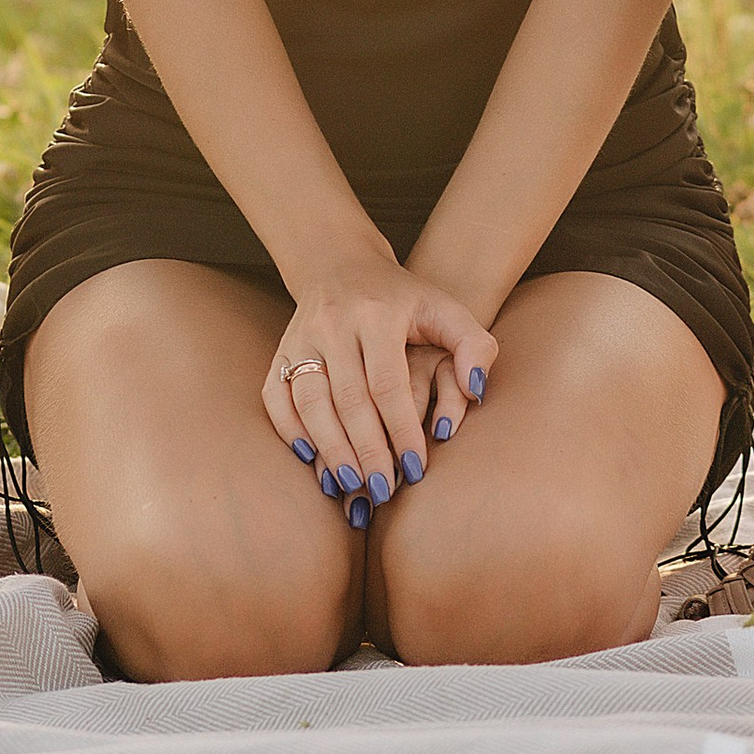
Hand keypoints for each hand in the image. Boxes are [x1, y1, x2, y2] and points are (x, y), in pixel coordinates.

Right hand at [260, 258, 498, 519]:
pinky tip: (313, 459)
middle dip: (368, 451)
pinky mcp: (281, 350)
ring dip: (331, 448)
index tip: (416, 468)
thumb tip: (477, 391)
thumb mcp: (446, 309)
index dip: (402, 430)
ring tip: (353, 484)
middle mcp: (334, 324)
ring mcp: (301, 337)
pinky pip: (276, 396)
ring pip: (310, 401)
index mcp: (378, 314)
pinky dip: (290, 431)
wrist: (342, 264)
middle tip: (385, 489)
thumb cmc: (403, 299)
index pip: (387, 383)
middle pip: (348, 399)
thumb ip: (474, 346)